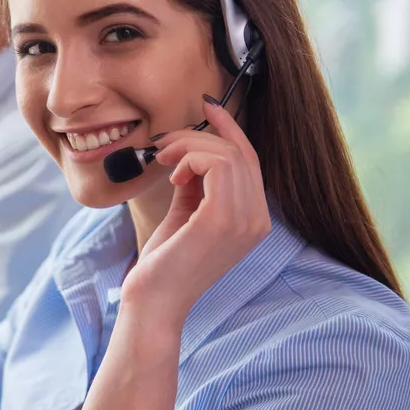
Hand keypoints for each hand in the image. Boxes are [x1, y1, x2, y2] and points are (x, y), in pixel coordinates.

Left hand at [124, 97, 271, 320]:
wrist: (153, 303)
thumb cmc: (163, 264)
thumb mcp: (184, 215)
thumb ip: (196, 186)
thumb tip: (191, 154)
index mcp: (253, 219)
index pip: (250, 161)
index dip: (230, 128)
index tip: (206, 106)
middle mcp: (257, 220)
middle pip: (239, 153)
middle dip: (198, 137)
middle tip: (164, 146)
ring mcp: (244, 221)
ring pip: (226, 154)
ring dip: (188, 146)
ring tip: (162, 161)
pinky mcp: (222, 220)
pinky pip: (215, 164)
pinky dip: (189, 158)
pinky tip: (171, 176)